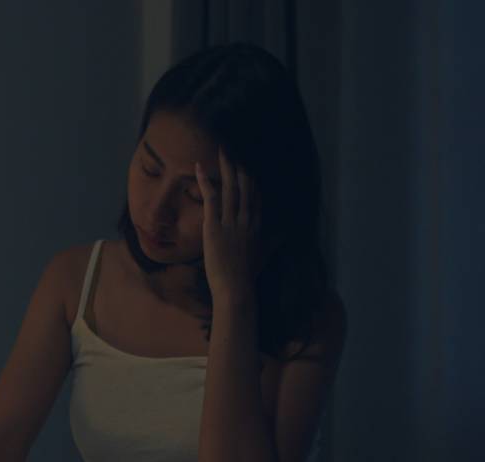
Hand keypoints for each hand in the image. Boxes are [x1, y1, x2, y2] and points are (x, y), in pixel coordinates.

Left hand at [195, 147, 262, 302]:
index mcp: (257, 224)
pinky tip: (198, 168)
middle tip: (235, 149)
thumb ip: (275, 240)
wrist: (236, 288)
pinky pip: (211, 198)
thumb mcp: (265, 254)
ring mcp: (231, 222)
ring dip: (226, 168)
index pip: (257, 195)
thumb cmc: (248, 274)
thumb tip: (286, 232)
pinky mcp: (214, 227)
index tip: (249, 163)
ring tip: (222, 151)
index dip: (253, 178)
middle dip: (240, 166)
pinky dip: (204, 182)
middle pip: (246, 186)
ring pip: (230, 188)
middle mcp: (247, 219)